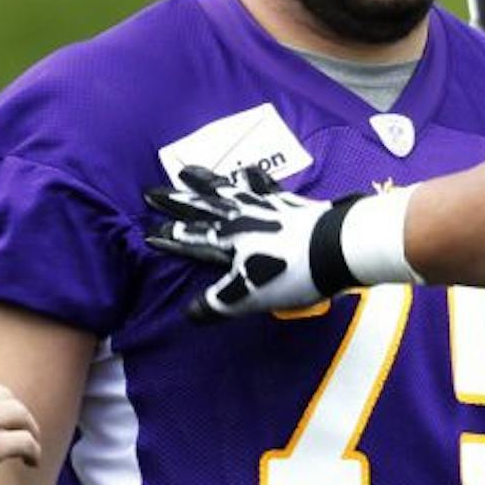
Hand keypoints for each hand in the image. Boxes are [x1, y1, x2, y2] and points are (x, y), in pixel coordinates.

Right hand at [143, 165, 410, 319]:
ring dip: (204, 181)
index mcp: (228, 241)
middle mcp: (240, 218)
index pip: (191, 239)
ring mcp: (263, 205)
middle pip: (201, 207)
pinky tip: (244, 170)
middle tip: (150, 192)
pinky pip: (262, 185)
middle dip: (174, 202)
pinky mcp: (286, 201)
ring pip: (225, 190)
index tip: (148, 234)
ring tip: (186, 170)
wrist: (337, 247)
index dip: (170, 238)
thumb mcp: (250, 296)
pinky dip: (250, 178)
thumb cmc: (292, 275)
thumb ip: (218, 304)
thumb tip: (190, 314)